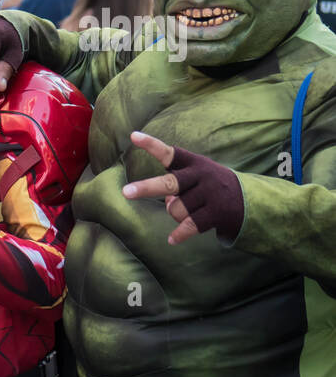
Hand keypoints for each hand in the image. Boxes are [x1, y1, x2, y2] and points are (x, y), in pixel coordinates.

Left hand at [121, 131, 244, 243]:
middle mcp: (202, 175)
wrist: (252, 201)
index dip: (151, 145)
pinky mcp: (217, 213)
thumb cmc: (211, 187)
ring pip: (175, 210)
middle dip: (146, 188)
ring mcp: (211, 194)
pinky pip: (189, 226)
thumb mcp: (197, 178)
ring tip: (191, 210)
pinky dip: (179, 235)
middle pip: (169, 184)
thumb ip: (178, 186)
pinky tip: (172, 240)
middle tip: (126, 192)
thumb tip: (169, 203)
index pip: (169, 153)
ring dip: (176, 214)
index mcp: (194, 163)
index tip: (133, 136)